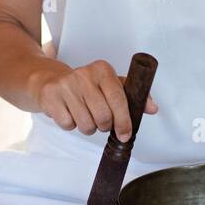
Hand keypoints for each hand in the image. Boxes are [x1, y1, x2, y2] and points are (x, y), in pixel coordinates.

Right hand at [36, 59, 157, 140]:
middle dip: (104, 125)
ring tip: (85, 115)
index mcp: (102, 70)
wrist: (50, 80)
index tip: (126, 134)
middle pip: (103, 117)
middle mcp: (84, 74)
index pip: (119, 99)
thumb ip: (133, 96)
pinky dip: (71, 125)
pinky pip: (68, 125)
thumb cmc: (86, 86)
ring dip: (88, 127)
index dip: (124, 121)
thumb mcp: (110, 85)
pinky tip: (70, 112)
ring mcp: (66, 85)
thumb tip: (153, 108)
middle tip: (101, 121)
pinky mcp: (51, 97)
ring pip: (86, 125)